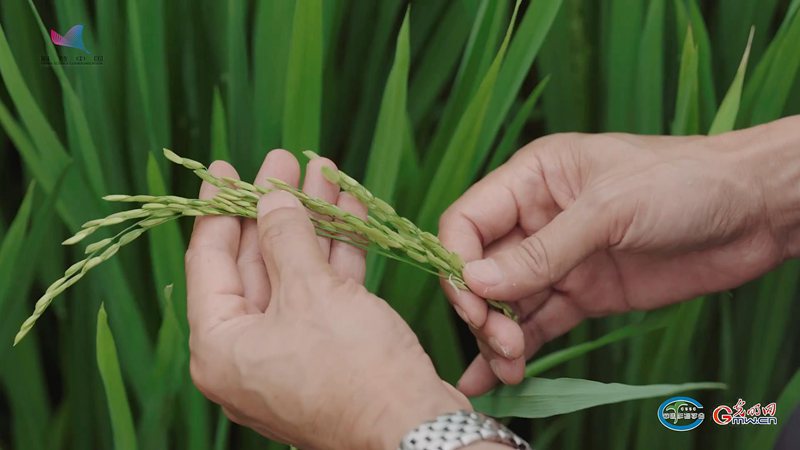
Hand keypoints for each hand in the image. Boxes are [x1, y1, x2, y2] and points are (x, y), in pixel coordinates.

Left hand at [186, 150, 468, 449]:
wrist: (414, 429)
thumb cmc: (354, 370)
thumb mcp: (311, 292)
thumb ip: (285, 238)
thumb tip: (270, 200)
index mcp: (220, 346)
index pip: (209, 262)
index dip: (220, 208)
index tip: (225, 167)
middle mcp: (247, 353)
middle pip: (255, 264)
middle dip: (275, 209)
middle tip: (284, 163)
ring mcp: (289, 355)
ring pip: (294, 274)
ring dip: (311, 224)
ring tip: (322, 174)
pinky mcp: (327, 354)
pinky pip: (322, 295)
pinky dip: (334, 256)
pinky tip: (348, 213)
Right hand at [439, 118, 799, 395]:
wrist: (755, 210)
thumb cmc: (683, 181)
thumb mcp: (609, 209)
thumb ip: (542, 251)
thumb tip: (476, 284)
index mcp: (532, 179)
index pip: (468, 220)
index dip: (458, 261)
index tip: (471, 300)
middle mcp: (537, 218)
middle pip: (482, 268)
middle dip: (481, 307)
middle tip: (500, 340)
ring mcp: (561, 259)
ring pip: (508, 302)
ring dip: (498, 335)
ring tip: (510, 366)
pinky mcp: (585, 293)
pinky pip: (540, 322)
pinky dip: (521, 348)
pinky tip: (503, 375)